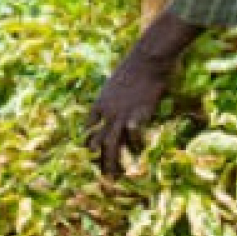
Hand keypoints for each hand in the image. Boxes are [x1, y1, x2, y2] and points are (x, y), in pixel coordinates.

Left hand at [87, 9, 201, 175]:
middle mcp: (107, 111)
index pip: (89, 126)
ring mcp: (121, 114)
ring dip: (111, 163)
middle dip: (98, 160)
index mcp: (100, 101)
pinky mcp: (137, 114)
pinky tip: (139, 157)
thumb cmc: (137, 63)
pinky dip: (136, 148)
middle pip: (97, 141)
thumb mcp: (119, 78)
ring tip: (113, 179)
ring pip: (111, 144)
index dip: (89, 140)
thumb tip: (121, 96)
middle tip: (100, 177)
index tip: (90, 153)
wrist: (148, 57)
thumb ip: (116, 92)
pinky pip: (133, 137)